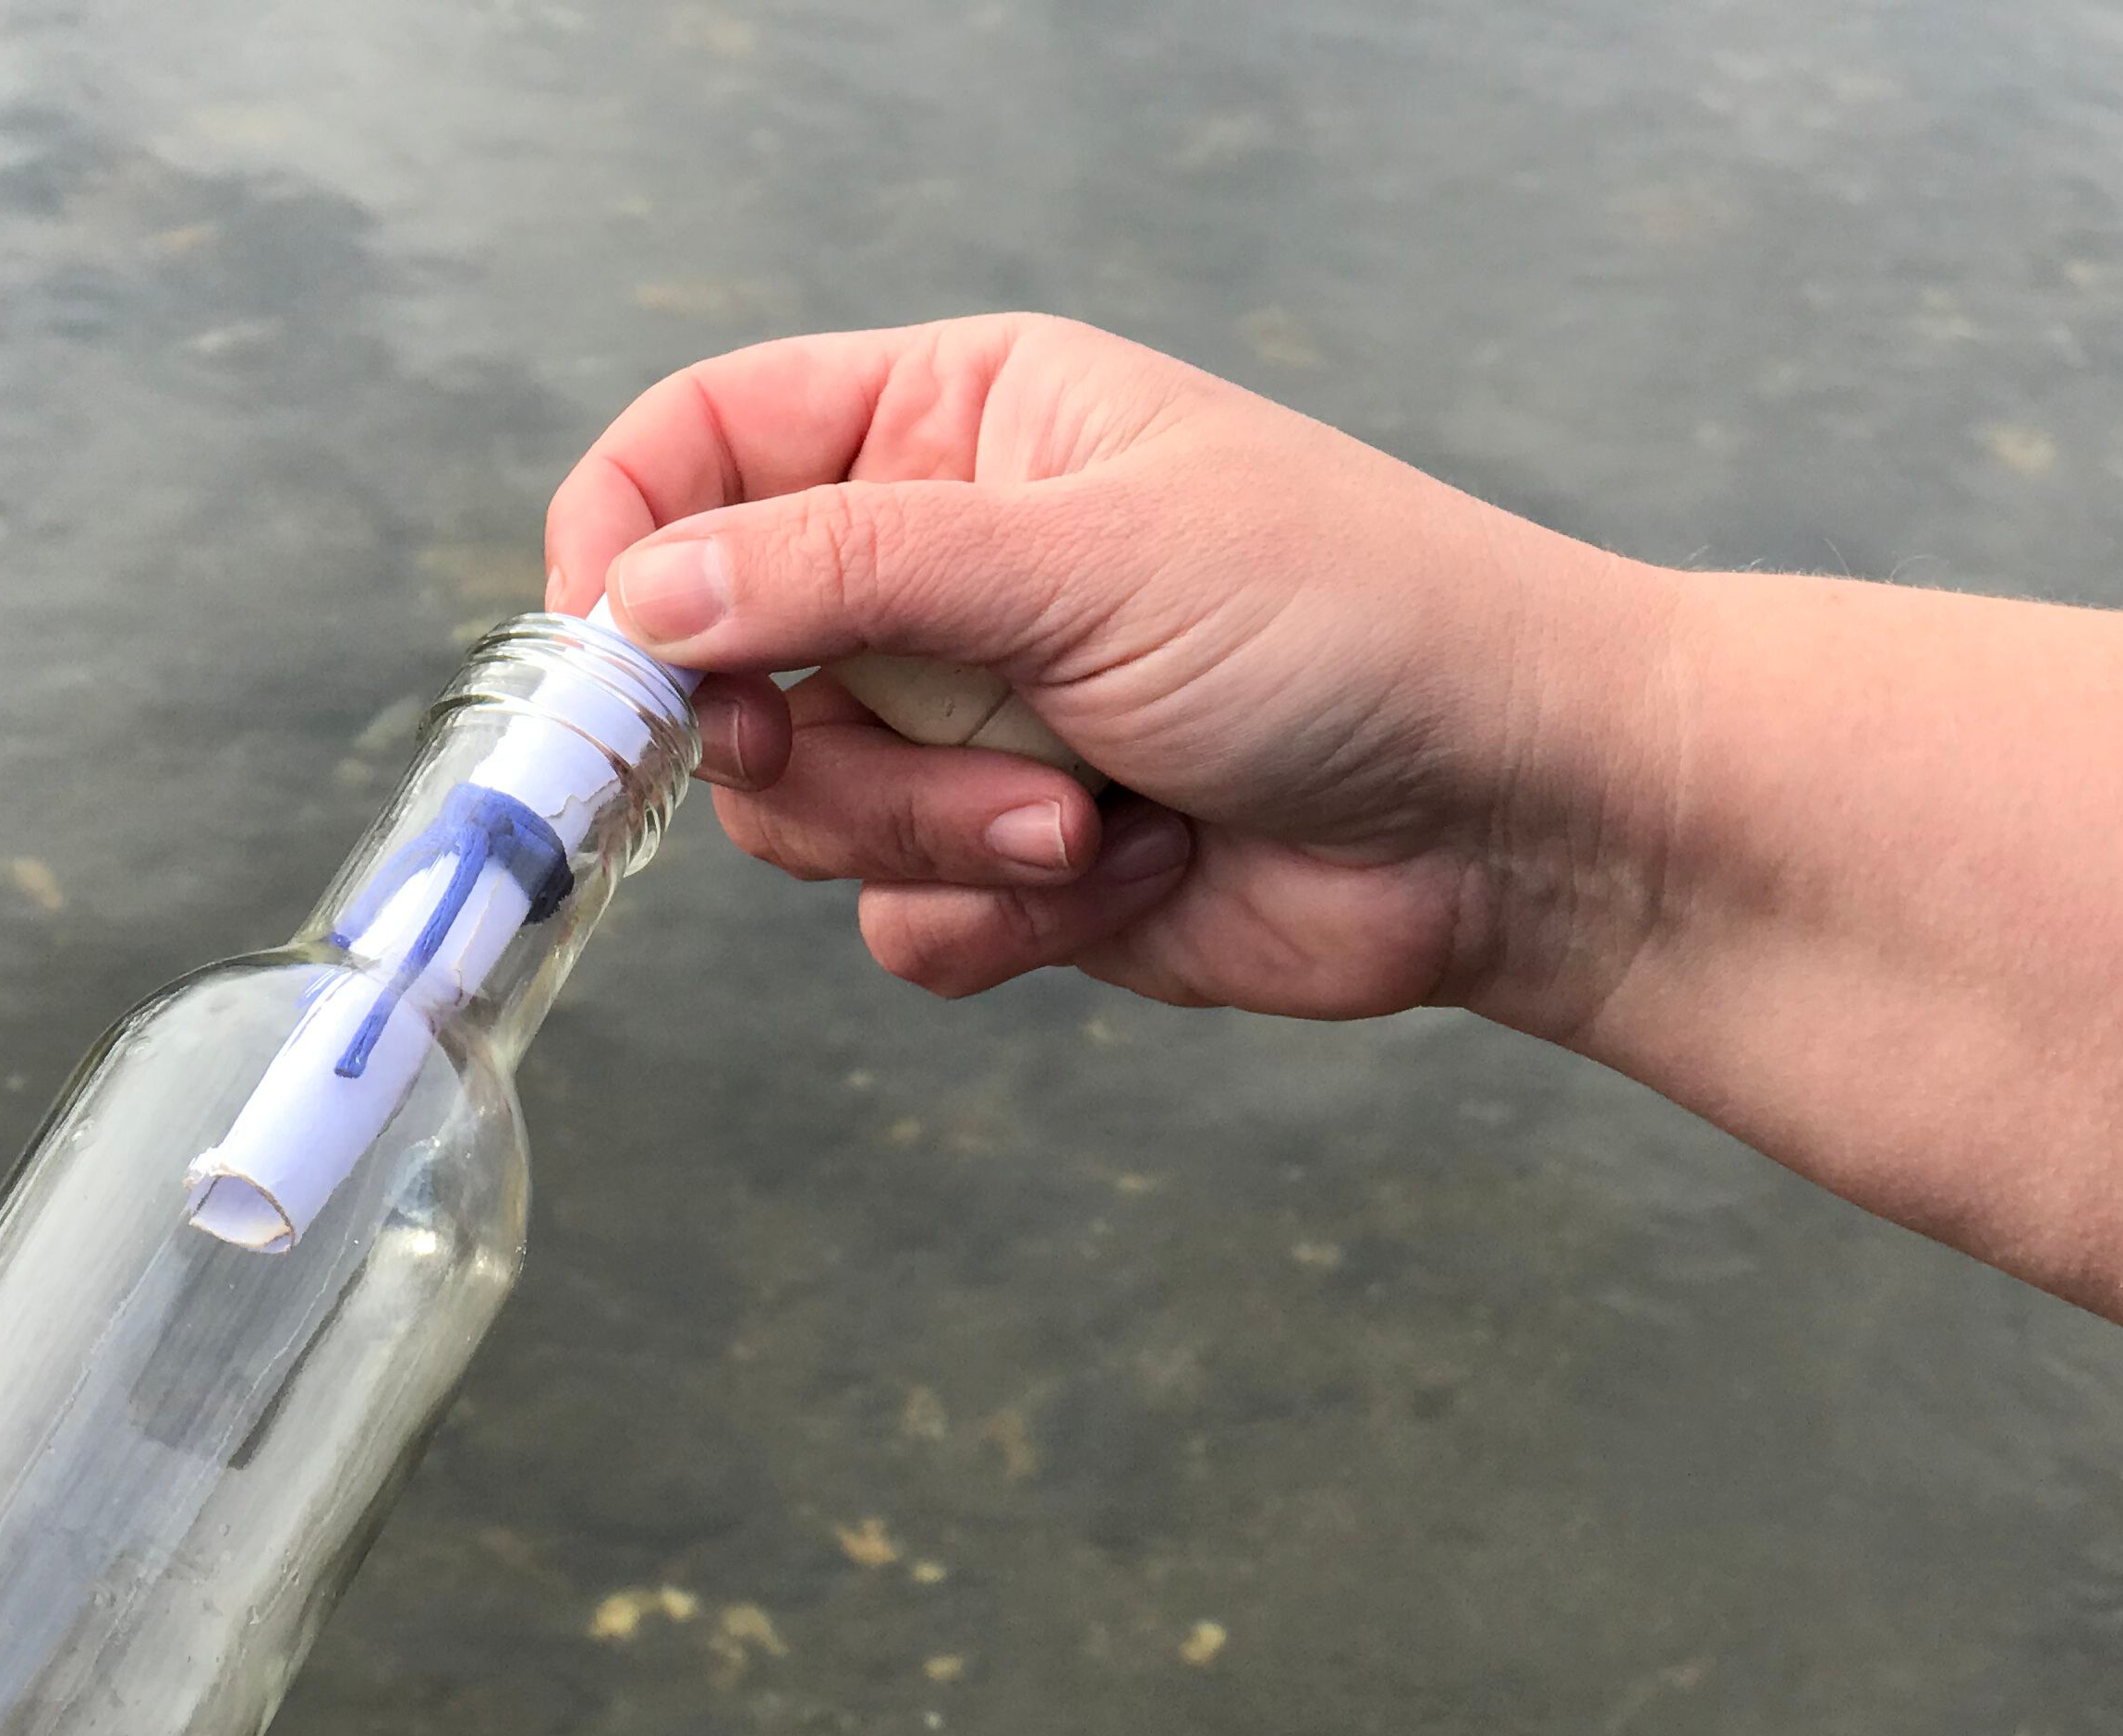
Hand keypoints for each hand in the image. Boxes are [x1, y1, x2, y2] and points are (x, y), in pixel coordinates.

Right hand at [545, 315, 1673, 1031]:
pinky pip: (893, 923)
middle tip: (876, 747)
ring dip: (932, 837)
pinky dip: (994, 918)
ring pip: (799, 813)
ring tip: (1086, 816)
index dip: (626, 540)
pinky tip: (1130, 872)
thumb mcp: (1076, 557)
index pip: (704, 446)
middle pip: (724, 667)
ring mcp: (967, 723)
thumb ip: (838, 570)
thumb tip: (635, 599)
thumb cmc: (1352, 622)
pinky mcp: (1006, 865)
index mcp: (953, 426)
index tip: (609, 652)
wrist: (1513, 817)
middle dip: (812, 740)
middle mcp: (940, 569)